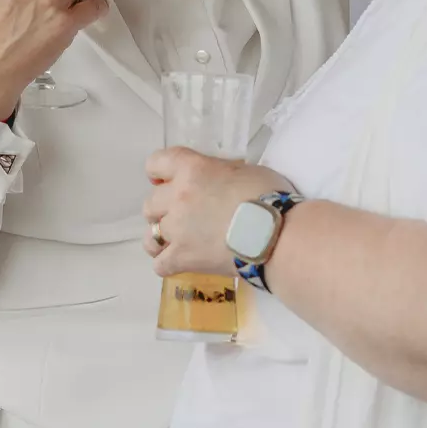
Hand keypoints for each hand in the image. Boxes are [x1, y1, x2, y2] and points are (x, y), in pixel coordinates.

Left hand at [143, 147, 294, 277]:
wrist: (276, 234)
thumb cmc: (267, 195)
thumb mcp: (241, 168)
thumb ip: (217, 171)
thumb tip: (214, 179)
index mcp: (191, 169)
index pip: (155, 163)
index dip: (159, 173)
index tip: (167, 180)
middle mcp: (177, 197)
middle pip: (150, 203)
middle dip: (163, 207)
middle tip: (185, 213)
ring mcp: (176, 230)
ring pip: (150, 235)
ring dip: (162, 236)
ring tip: (178, 240)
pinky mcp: (182, 258)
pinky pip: (159, 264)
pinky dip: (168, 263)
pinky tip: (182, 260)